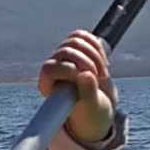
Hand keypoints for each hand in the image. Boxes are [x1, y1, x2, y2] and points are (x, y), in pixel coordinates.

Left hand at [38, 28, 118, 146]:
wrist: (99, 107)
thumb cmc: (90, 114)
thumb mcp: (91, 108)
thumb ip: (87, 94)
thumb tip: (86, 75)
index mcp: (47, 86)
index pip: (51, 68)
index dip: (70, 70)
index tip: (88, 80)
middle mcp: (52, 69)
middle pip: (66, 51)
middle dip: (88, 63)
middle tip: (100, 79)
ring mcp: (63, 57)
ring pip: (75, 41)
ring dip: (95, 55)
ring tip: (102, 74)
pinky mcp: (75, 48)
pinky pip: (83, 35)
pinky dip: (96, 46)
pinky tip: (102, 61)